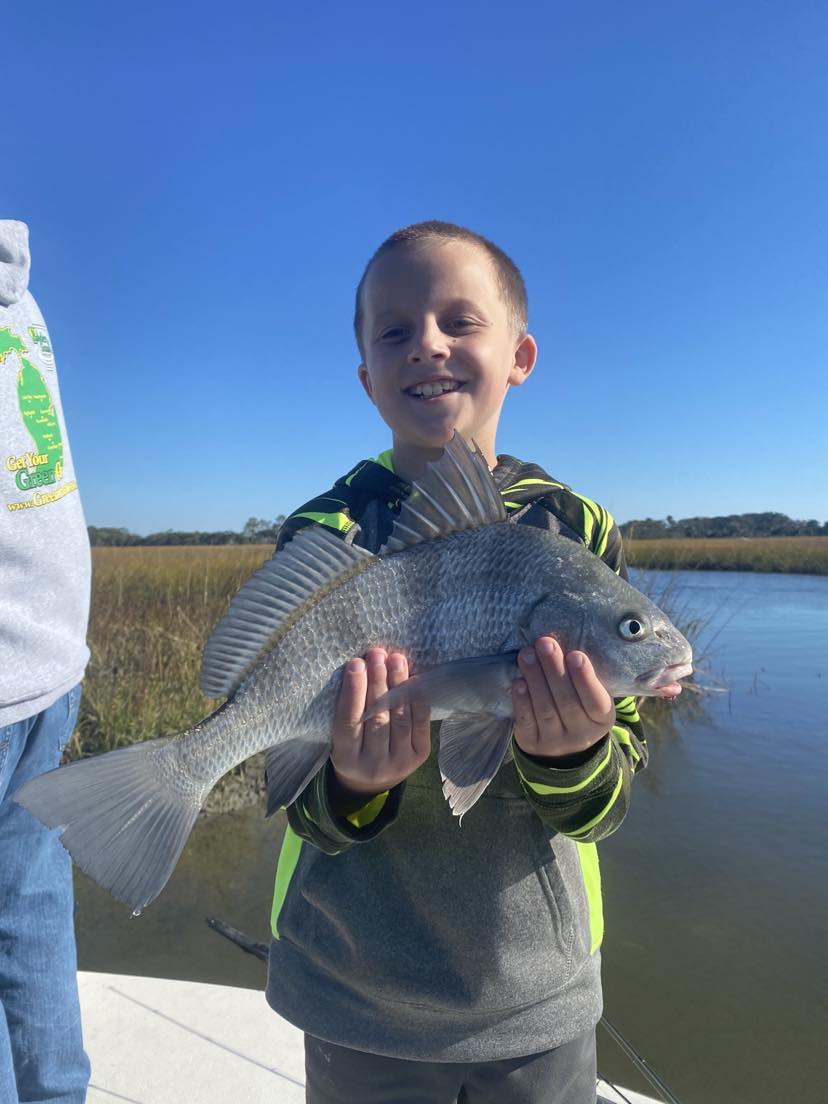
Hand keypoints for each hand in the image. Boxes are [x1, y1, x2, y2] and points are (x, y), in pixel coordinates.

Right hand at [330, 648, 430, 807]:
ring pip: (399, 718)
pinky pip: (420, 723)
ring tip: (395, 659)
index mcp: (345, 759)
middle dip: (377, 682)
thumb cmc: (352, 747)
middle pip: (376, 718)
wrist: (373, 780)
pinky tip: (414, 679)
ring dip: (398, 685)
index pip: (348, 721)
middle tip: (377, 655)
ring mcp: (399, 762)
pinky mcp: (419, 756)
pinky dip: (418, 699)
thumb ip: (346, 710)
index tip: (355, 664)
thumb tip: (359, 666)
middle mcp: (373, 764)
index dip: (353, 691)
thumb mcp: (339, 737)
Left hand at [512, 637, 615, 761]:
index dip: (585, 679)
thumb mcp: (591, 700)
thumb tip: (565, 643)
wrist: (563, 753)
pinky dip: (522, 701)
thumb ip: (585, 679)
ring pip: (545, 709)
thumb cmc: (579, 711)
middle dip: (554, 670)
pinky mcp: (532, 743)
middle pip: (567, 701)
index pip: (595, 701)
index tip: (575, 655)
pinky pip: (526, 722)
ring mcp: (555, 742)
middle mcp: (580, 734)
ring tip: (527, 654)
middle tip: (544, 643)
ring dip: (535, 678)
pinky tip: (518, 682)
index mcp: (601, 720)